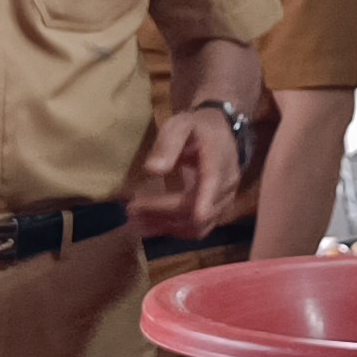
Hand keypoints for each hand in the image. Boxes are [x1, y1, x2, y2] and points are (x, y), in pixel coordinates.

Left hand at [124, 106, 237, 234]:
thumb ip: (169, 144)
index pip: (211, 186)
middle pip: (197, 211)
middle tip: (130, 209)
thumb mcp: (181, 125)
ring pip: (197, 227)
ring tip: (136, 222)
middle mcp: (226, 188)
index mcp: (219, 163)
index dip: (199, 202)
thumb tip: (153, 170)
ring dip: (166, 228)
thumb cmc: (198, 127)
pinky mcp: (216, 213)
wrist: (221, 133)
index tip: (183, 215)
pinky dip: (174, 230)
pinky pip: (197, 230)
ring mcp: (223, 203)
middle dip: (163, 214)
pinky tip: (151, 227)